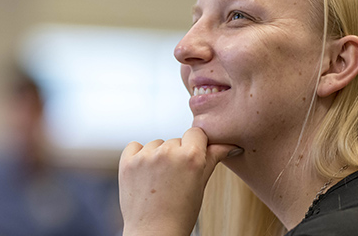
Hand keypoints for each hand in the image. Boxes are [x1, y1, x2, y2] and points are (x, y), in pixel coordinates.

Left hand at [118, 127, 242, 235]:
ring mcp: (145, 157)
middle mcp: (168, 153)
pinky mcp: (127, 162)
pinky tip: (145, 174)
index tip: (193, 159)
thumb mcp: (201, 184)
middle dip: (177, 155)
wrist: (154, 233)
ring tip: (160, 180)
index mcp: (191, 157)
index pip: (196, 133)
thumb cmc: (181, 213)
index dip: (196, 145)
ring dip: (158, 156)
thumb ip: (213, 158)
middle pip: (176, 140)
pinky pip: (135, 146)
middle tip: (175, 179)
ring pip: (156, 144)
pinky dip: (139, 156)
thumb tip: (230, 144)